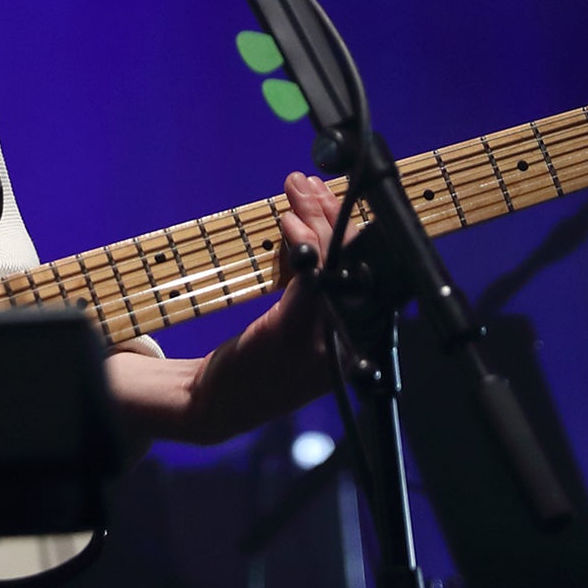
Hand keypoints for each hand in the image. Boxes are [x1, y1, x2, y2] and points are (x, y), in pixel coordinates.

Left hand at [180, 171, 340, 443]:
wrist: (217, 405)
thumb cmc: (258, 360)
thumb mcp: (295, 320)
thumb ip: (312, 281)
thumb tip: (315, 221)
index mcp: (359, 339)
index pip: (370, 270)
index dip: (355, 226)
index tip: (334, 192)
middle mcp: (354, 343)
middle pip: (358, 260)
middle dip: (335, 212)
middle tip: (309, 183)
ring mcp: (326, 343)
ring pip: (334, 262)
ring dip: (316, 216)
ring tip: (297, 189)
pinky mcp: (293, 337)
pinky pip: (310, 280)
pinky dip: (303, 244)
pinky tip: (289, 221)